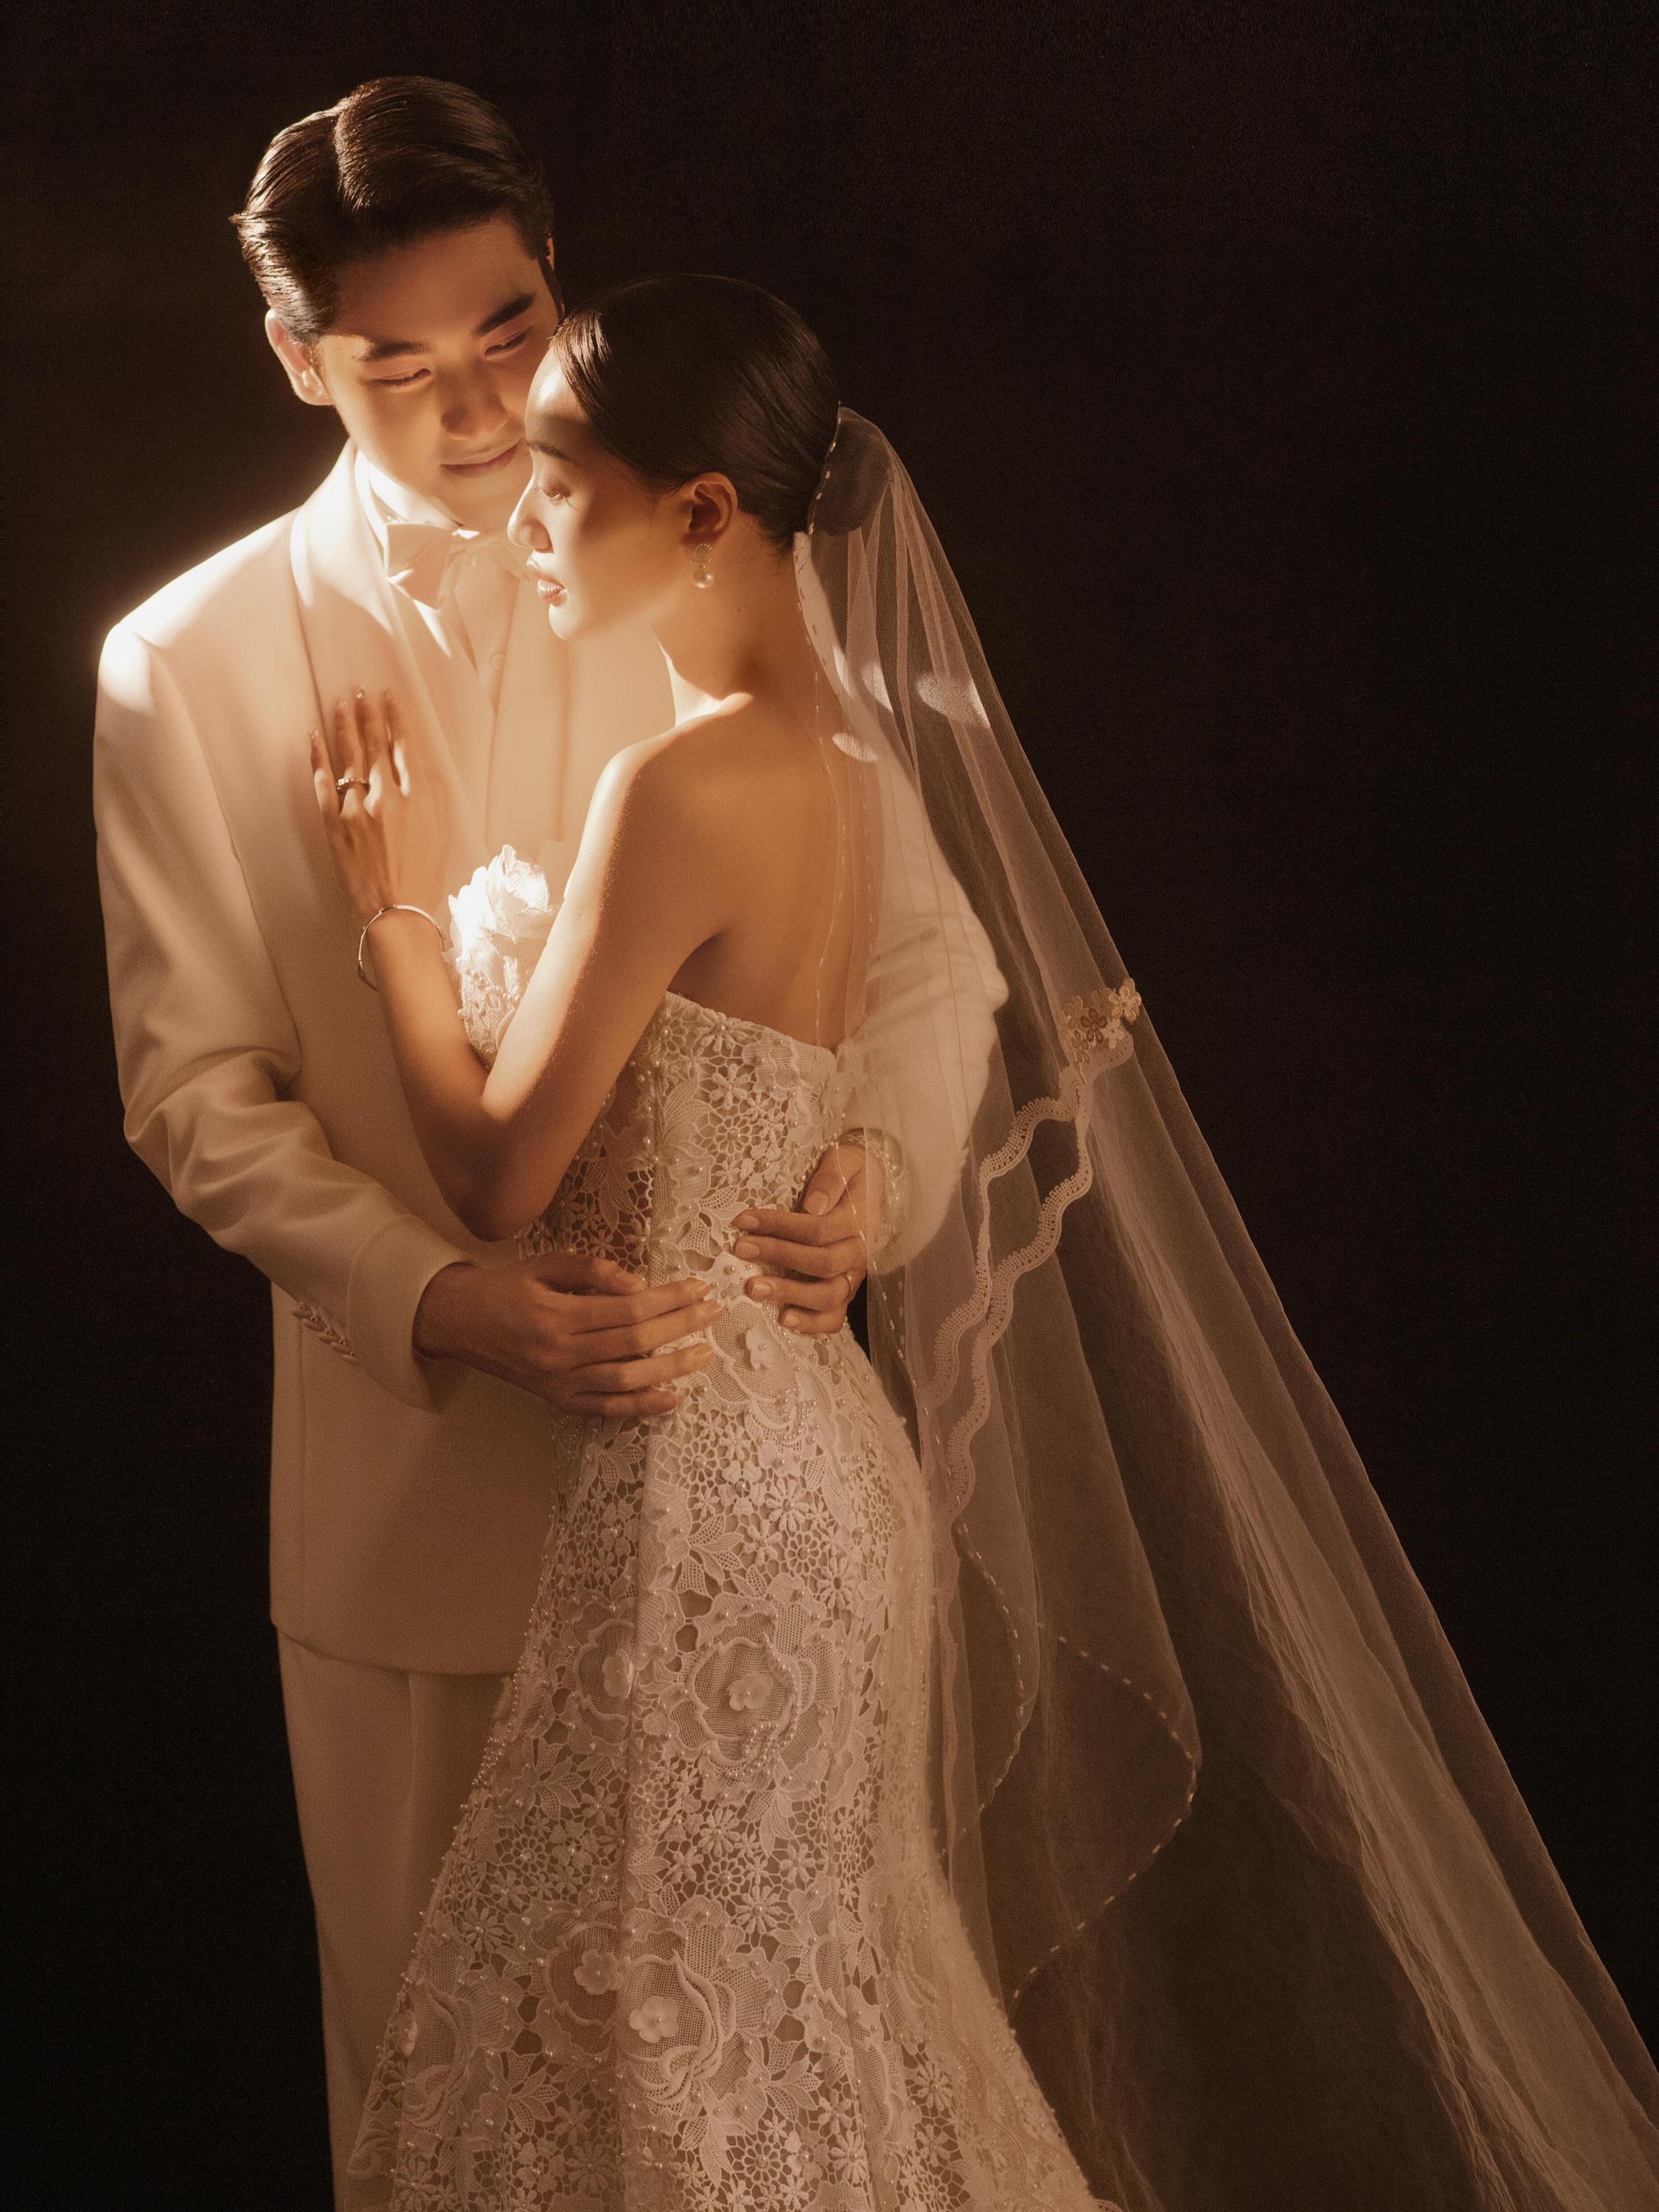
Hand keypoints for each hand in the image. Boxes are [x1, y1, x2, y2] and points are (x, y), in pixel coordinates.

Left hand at [310, 689, 448, 925]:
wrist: (395, 913)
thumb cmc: (423, 880)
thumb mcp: (442, 835)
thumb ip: (433, 798)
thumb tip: (420, 769)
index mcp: (419, 799)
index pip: (406, 747)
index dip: (396, 719)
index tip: (390, 699)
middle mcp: (388, 797)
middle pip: (376, 744)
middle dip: (369, 713)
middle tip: (362, 691)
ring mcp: (358, 809)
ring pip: (350, 756)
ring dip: (345, 725)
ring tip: (342, 703)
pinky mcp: (334, 824)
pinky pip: (323, 782)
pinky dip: (318, 757)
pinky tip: (314, 736)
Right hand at [414, 1252, 720, 1419]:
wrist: (460, 1322)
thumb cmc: (506, 1287)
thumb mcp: (544, 1263)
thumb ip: (592, 1270)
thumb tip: (639, 1285)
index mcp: (555, 1313)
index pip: (626, 1309)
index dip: (668, 1299)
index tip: (698, 1287)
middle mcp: (558, 1353)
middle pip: (633, 1342)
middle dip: (679, 1327)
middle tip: (712, 1313)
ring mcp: (558, 1383)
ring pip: (624, 1380)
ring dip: (670, 1369)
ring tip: (703, 1354)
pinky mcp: (557, 1401)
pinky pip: (605, 1409)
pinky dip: (640, 1407)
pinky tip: (672, 1398)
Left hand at [732, 1142, 874, 1335]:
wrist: (875, 1186)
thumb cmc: (852, 1171)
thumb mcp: (844, 1160)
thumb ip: (830, 1180)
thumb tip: (812, 1206)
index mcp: (857, 1221)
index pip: (817, 1229)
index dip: (779, 1226)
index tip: (743, 1220)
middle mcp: (857, 1253)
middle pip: (820, 1263)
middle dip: (778, 1257)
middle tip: (741, 1249)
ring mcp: (852, 1276)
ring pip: (828, 1296)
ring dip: (789, 1294)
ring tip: (753, 1288)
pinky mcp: (845, 1291)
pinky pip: (834, 1317)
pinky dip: (812, 1324)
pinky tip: (784, 1319)